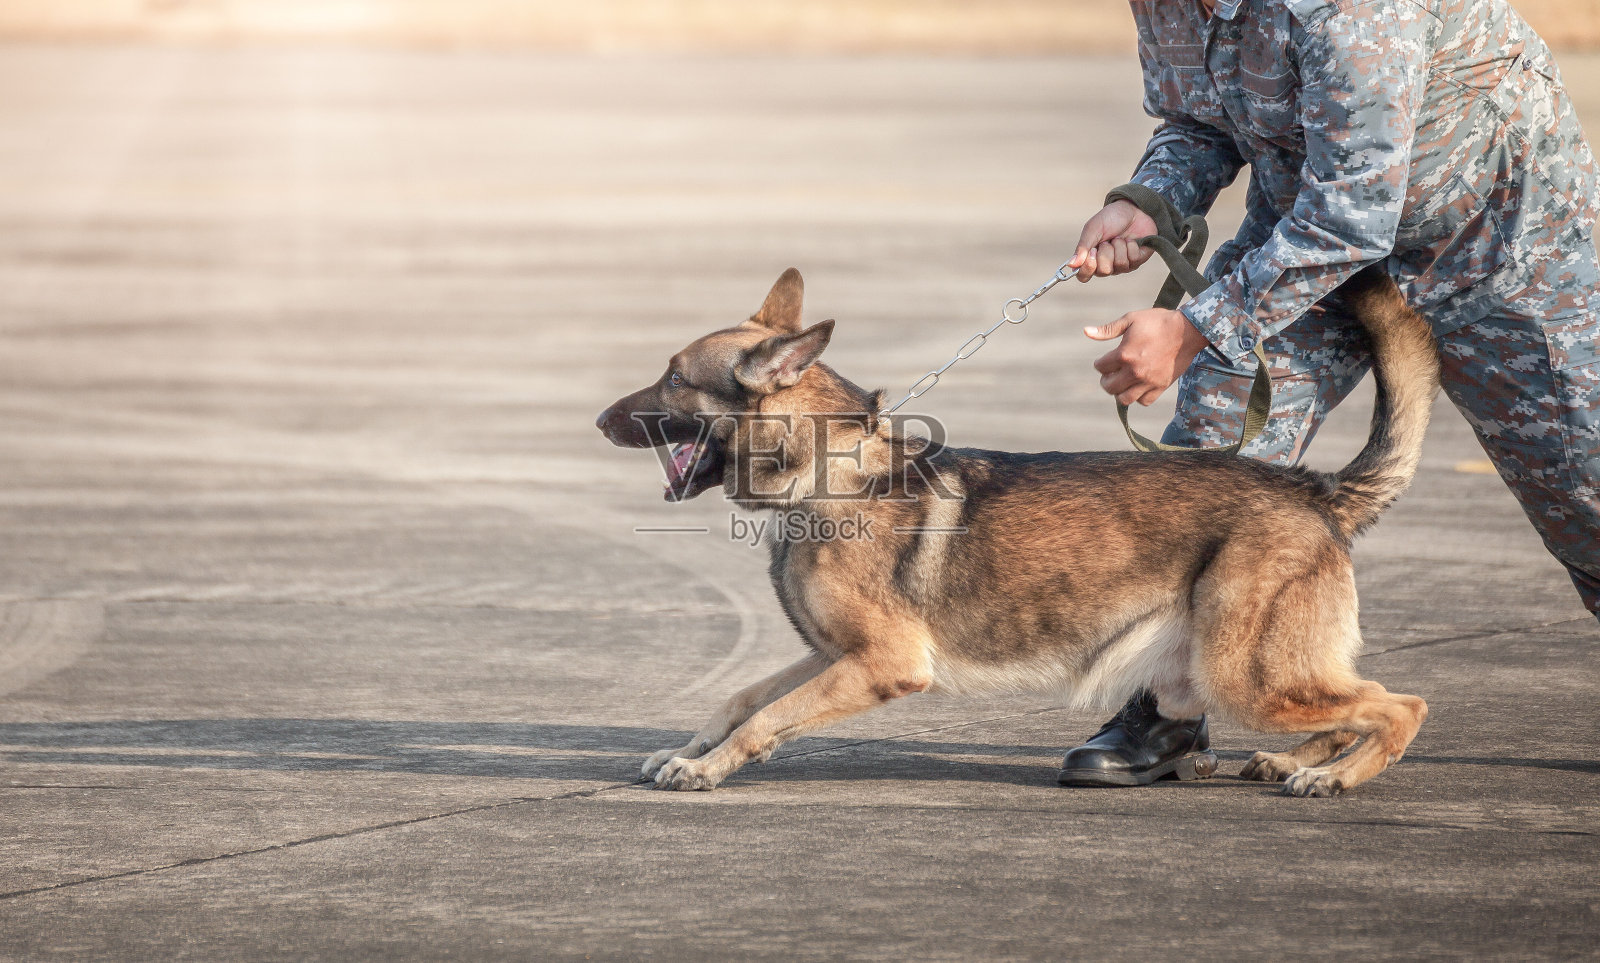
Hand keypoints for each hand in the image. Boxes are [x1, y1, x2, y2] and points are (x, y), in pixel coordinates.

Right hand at [1067, 200, 1159, 282]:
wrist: (1133, 209)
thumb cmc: (1111, 218)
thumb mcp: (1093, 229)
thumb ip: (1083, 247)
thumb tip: (1071, 264)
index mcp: (1090, 258)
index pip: (1083, 276)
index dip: (1088, 267)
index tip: (1093, 251)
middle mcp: (1105, 265)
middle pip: (1103, 271)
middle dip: (1107, 252)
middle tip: (1108, 240)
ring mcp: (1121, 265)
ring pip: (1120, 265)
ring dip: (1119, 247)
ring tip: (1119, 238)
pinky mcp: (1136, 262)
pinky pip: (1134, 260)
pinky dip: (1131, 246)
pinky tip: (1131, 240)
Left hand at [1086, 307, 1211, 405]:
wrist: (1187, 331)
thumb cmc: (1158, 322)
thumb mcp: (1130, 320)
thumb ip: (1108, 329)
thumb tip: (1085, 332)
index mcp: (1124, 354)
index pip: (1100, 367)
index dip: (1099, 363)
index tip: (1104, 360)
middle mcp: (1134, 371)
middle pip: (1109, 386)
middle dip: (1106, 379)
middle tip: (1110, 373)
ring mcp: (1148, 381)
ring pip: (1124, 399)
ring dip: (1119, 391)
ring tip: (1122, 382)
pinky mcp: (1160, 386)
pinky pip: (1143, 401)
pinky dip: (1138, 397)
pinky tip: (1137, 386)